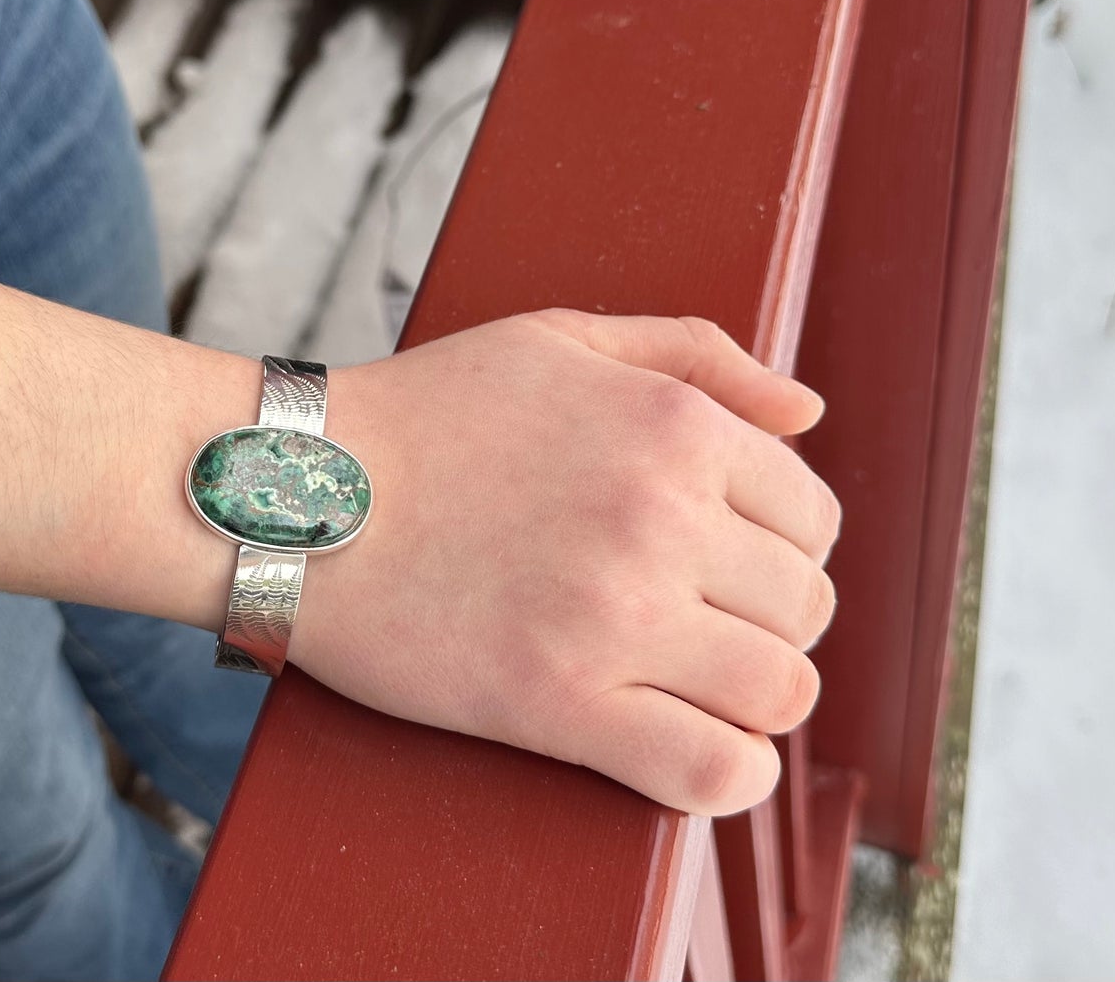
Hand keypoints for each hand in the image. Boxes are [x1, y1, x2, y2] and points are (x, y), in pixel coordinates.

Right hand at [298, 309, 839, 815]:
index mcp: (674, 427)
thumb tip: (811, 410)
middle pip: (804, 607)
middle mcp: (663, 518)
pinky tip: (701, 750)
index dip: (782, 545)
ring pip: (780, 692)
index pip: (813, 518)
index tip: (731, 559)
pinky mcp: (560, 705)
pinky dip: (730, 776)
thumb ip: (700, 353)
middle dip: (769, 616)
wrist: (301, 491)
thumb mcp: (564, 336)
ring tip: (699, 680)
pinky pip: (711, 772)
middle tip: (703, 616)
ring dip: (757, 695)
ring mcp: (616, 617)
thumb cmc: (432, 411)